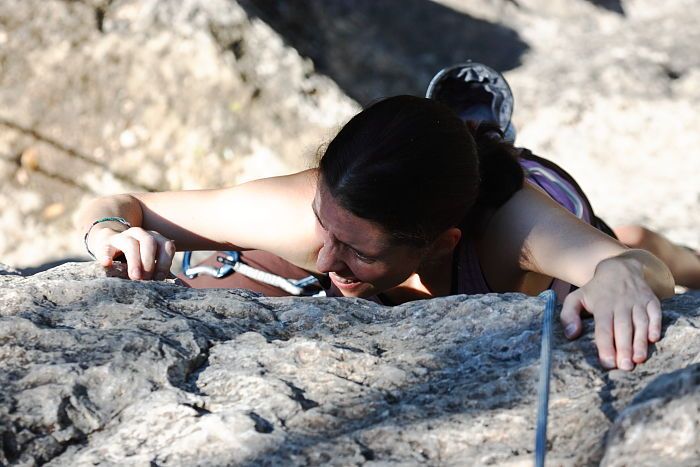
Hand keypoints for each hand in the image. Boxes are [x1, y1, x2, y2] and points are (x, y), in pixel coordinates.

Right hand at [88, 226, 175, 280]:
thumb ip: (163, 274)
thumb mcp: (150, 264)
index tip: (160, 278)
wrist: (110, 246)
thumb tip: (186, 290)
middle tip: (147, 279)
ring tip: (135, 276)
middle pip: (150, 242)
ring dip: (135, 260)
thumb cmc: (136, 259)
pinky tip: (107, 264)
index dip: (165, 262)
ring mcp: (123, 237)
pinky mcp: (106, 243)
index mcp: (156, 239)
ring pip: (131, 243)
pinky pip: (106, 247)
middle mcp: (141, 234)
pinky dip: (107, 255)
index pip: (167, 246)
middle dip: (150, 261)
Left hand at [560, 255, 661, 370]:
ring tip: (638, 360)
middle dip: (624, 348)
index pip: (604, 328)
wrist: (619, 268)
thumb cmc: (595, 291)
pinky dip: (656, 325)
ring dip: (640, 341)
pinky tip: (654, 339)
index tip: (607, 363)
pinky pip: (656, 313)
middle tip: (624, 367)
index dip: (606, 345)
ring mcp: (638, 302)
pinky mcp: (652, 301)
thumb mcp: (575, 298)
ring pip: (640, 323)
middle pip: (623, 328)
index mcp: (603, 306)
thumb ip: (568, 316)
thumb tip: (571, 335)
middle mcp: (621, 304)